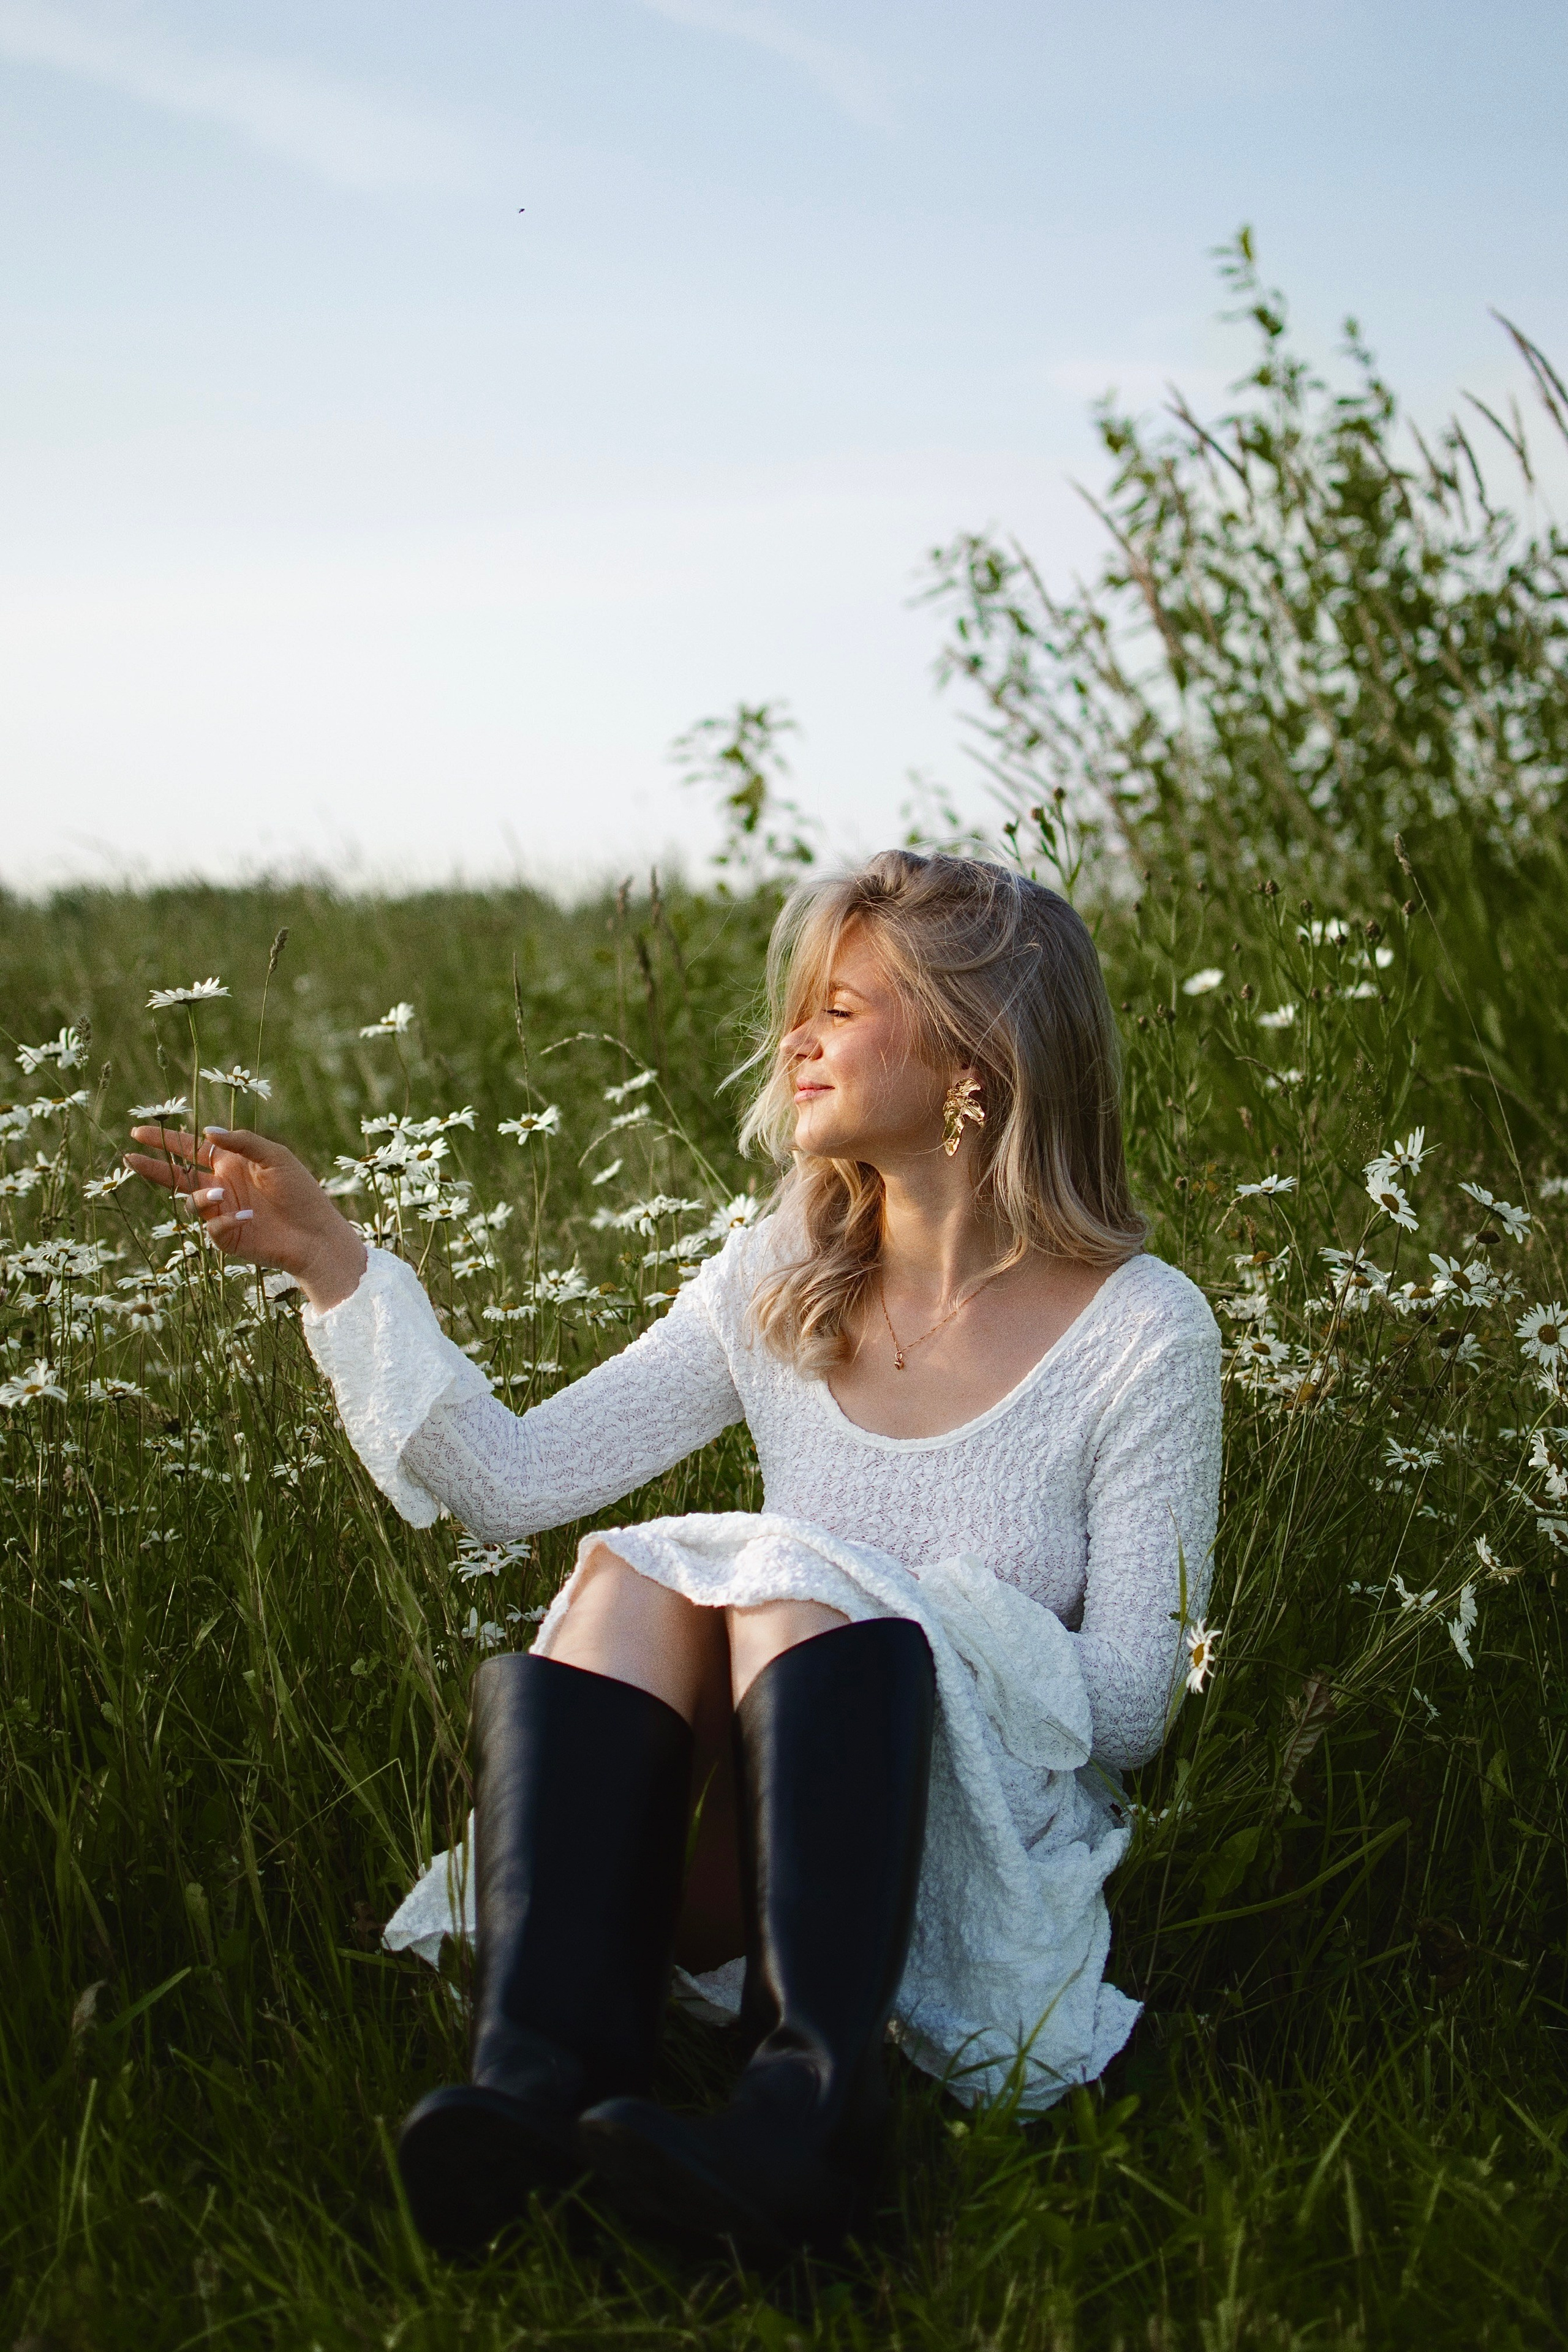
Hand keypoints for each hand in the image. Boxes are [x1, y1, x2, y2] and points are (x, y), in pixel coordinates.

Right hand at [123, 1125, 367, 1310]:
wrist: (317, 1234)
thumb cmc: (301, 1192)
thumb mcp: (276, 1157)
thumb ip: (242, 1142)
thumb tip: (207, 1132)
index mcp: (231, 1164)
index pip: (191, 1149)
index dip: (165, 1141)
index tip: (138, 1131)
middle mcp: (221, 1186)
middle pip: (177, 1176)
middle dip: (154, 1167)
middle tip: (130, 1158)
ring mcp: (222, 1213)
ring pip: (192, 1202)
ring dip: (200, 1196)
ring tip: (221, 1193)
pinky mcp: (227, 1237)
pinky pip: (211, 1227)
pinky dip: (223, 1220)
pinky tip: (246, 1217)